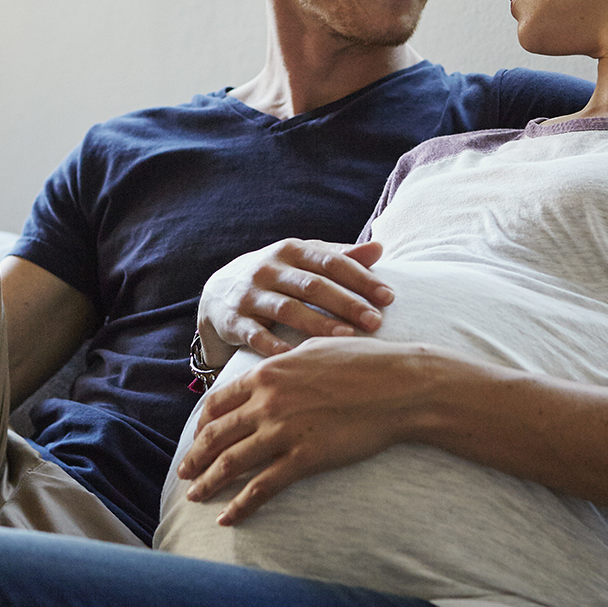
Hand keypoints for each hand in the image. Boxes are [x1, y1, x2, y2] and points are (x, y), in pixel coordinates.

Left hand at [174, 337, 433, 524]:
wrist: (399, 385)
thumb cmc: (364, 362)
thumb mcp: (314, 349)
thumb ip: (284, 362)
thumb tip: (272, 368)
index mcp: (267, 373)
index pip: (218, 402)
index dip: (202, 424)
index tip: (197, 437)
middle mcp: (267, 401)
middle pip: (216, 434)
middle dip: (195, 456)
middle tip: (184, 472)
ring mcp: (283, 431)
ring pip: (231, 462)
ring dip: (208, 482)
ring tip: (195, 497)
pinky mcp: (304, 458)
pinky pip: (262, 487)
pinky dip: (240, 504)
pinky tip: (227, 517)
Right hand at [198, 237, 392, 361]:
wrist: (218, 292)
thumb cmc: (277, 277)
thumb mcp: (303, 261)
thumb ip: (339, 256)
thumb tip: (379, 248)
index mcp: (292, 250)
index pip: (331, 262)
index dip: (361, 279)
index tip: (389, 297)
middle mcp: (269, 269)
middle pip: (312, 285)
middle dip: (346, 303)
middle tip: (375, 321)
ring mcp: (249, 294)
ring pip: (287, 309)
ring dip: (318, 323)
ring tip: (346, 337)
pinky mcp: (233, 320)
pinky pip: (256, 336)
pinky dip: (276, 347)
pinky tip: (299, 358)